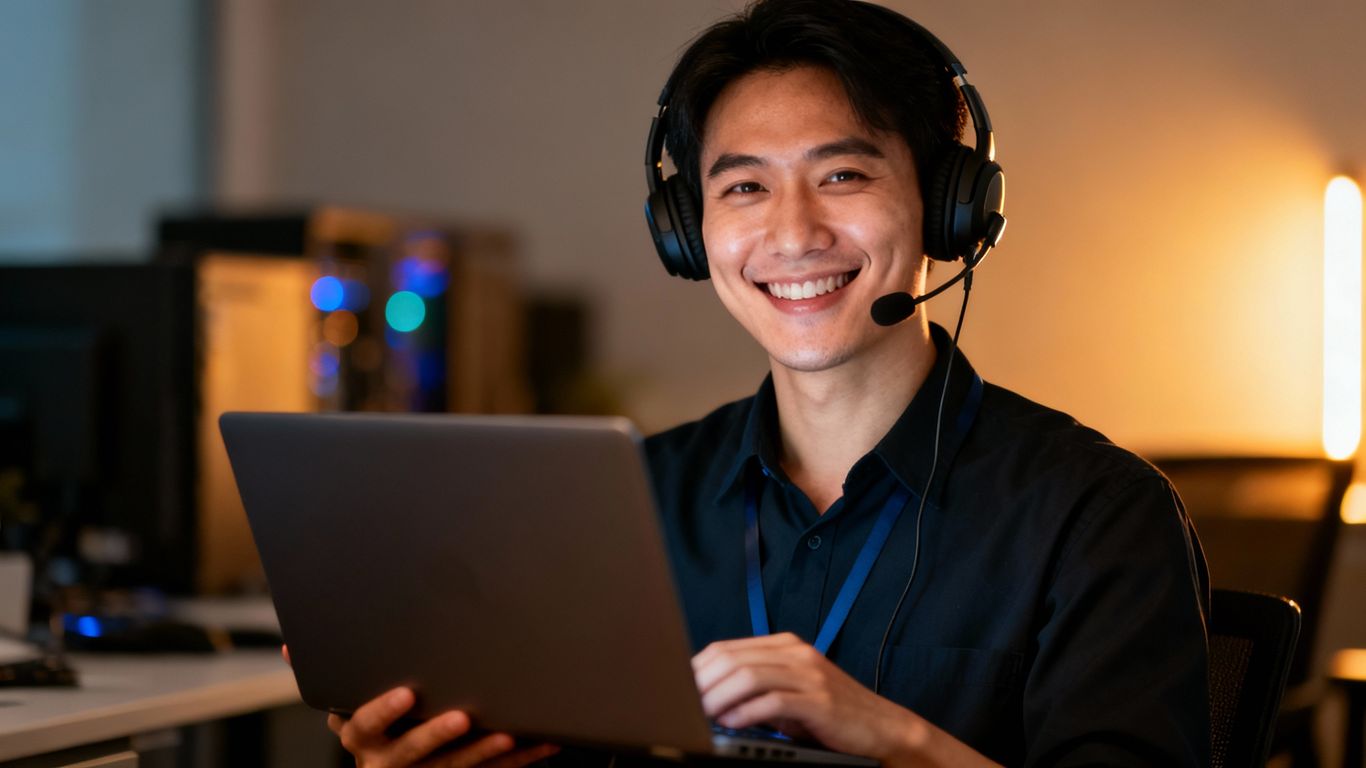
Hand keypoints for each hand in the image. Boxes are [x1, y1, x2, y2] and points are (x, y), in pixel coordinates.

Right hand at [328, 687, 559, 767]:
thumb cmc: (375, 733)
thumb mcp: (346, 707)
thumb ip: (327, 676)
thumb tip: (292, 649)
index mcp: (364, 739)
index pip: (363, 728)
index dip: (382, 711)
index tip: (405, 693)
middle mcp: (392, 762)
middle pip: (413, 753)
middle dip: (438, 735)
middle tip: (463, 717)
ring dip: (487, 752)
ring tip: (510, 734)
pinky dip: (520, 759)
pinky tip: (543, 744)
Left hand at [693, 632, 919, 759]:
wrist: (881, 727)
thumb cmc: (831, 714)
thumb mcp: (789, 692)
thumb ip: (755, 687)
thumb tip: (708, 695)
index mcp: (785, 646)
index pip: (727, 648)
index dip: (698, 667)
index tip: (679, 687)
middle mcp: (795, 653)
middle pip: (733, 659)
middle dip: (702, 682)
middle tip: (684, 703)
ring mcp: (809, 675)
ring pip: (748, 676)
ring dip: (719, 697)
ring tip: (702, 714)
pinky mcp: (819, 701)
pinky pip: (773, 702)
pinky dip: (746, 713)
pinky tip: (732, 723)